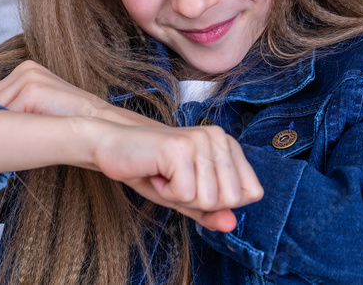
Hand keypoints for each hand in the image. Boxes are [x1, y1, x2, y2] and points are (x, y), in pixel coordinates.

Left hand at [0, 60, 163, 126]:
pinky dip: (6, 131)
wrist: (97, 121)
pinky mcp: (32, 89)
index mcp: (26, 69)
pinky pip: (7, 115)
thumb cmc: (68, 120)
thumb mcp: (39, 108)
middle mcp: (25, 68)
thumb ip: (18, 107)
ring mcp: (29, 77)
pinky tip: (8, 144)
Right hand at [90, 122, 263, 231]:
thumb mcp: (186, 197)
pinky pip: (185, 194)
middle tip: (176, 180)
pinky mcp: (180, 148)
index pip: (252, 192)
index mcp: (227, 145)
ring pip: (208, 199)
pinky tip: (156, 173)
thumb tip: (232, 224)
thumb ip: (211, 211)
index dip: (221, 202)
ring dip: (180, 196)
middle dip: (199, 200)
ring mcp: (200, 141)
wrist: (111, 146)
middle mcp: (218, 138)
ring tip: (165, 175)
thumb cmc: (150, 169)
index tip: (194, 184)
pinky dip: (166, 192)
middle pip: (231, 199)